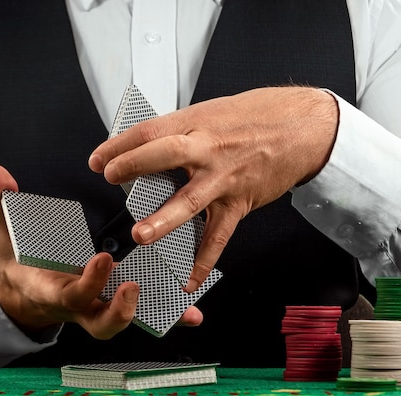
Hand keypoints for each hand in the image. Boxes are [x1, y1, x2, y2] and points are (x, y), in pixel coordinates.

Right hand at [0, 165, 201, 339]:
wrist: (23, 296)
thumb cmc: (18, 265)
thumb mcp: (5, 236)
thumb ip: (3, 205)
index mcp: (51, 291)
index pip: (70, 294)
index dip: (88, 282)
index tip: (103, 259)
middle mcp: (77, 307)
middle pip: (100, 323)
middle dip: (119, 310)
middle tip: (135, 287)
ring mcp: (95, 310)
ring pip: (124, 323)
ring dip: (151, 315)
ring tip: (180, 305)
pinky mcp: (110, 307)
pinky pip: (141, 317)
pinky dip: (165, 318)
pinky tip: (191, 314)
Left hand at [89, 86, 337, 292]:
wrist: (302, 128)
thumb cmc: (257, 116)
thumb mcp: (213, 111)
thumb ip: (182, 131)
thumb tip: (149, 146)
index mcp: (197, 123)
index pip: (150, 131)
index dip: (120, 145)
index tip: (98, 160)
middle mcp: (209, 149)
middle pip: (166, 154)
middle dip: (135, 165)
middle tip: (112, 178)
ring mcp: (224, 179)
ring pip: (191, 201)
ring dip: (164, 219)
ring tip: (141, 235)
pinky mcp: (239, 203)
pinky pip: (219, 236)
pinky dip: (204, 261)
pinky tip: (189, 279)